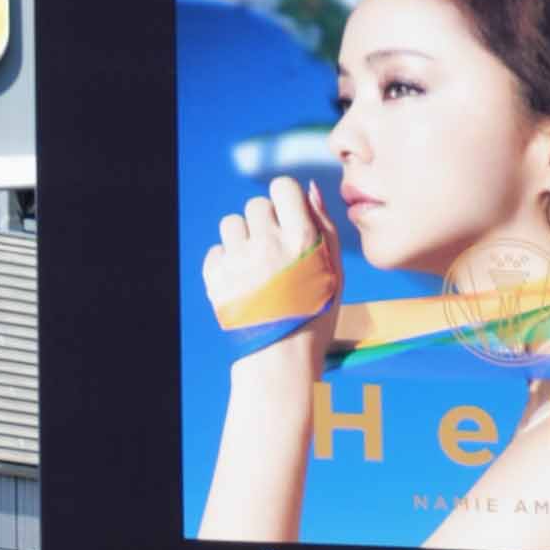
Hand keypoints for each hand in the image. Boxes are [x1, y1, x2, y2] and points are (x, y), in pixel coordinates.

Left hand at [202, 172, 342, 353]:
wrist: (280, 362)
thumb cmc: (315, 316)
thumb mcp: (334, 272)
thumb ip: (325, 225)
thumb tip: (309, 188)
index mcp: (301, 238)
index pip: (283, 186)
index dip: (284, 200)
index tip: (287, 222)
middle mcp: (268, 244)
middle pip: (256, 205)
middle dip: (264, 224)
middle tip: (273, 256)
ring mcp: (239, 261)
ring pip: (231, 224)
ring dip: (242, 240)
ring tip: (254, 269)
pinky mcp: (215, 278)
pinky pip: (215, 250)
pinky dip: (225, 264)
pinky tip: (241, 284)